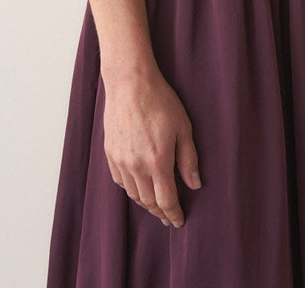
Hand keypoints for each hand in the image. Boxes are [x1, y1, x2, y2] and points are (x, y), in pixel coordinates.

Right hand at [103, 66, 201, 227]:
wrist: (130, 83)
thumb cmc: (160, 101)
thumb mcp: (183, 127)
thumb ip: (188, 158)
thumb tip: (194, 184)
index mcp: (158, 161)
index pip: (166, 200)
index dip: (173, 214)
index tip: (179, 221)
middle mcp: (136, 166)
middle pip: (148, 201)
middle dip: (160, 212)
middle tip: (168, 217)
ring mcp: (121, 160)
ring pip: (133, 193)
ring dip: (145, 203)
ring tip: (155, 204)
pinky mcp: (110, 153)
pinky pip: (120, 180)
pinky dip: (130, 188)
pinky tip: (138, 186)